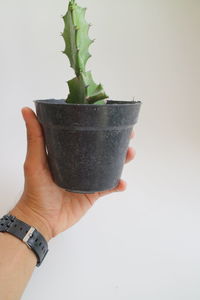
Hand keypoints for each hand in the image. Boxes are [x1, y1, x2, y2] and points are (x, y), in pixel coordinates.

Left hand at [10, 108, 135, 240]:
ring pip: (110, 166)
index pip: (86, 135)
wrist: (42, 219)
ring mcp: (88, 178)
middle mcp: (80, 163)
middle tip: (129, 135)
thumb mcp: (35, 160)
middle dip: (118, 141)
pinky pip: (109, 187)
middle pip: (103, 149)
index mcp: (68, 153)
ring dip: (122, 159)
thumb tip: (27, 110)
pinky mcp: (93, 193)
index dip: (99, 126)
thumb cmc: (35, 189)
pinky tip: (122, 183)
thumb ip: (35, 137)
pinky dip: (118, 185)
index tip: (111, 117)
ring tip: (130, 153)